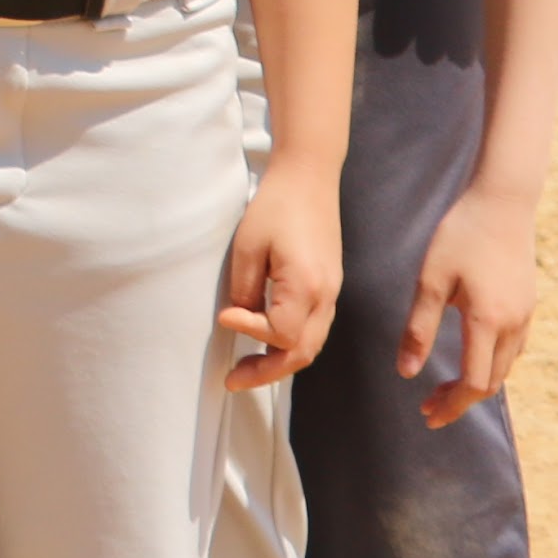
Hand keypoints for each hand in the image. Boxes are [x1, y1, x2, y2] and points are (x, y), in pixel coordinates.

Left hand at [219, 161, 343, 389]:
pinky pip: (314, 328)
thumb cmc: (276, 206)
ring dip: (280, 361)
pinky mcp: (329, 287)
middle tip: (232, 379)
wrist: (309, 178)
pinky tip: (267, 341)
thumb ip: (245, 288)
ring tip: (246, 368)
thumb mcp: (248, 245)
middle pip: (302, 353)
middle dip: (267, 372)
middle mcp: (326, 297)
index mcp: (307, 287)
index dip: (251, 332)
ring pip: (311, 345)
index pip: (282, 335)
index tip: (225, 317)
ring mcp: (332, 294)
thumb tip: (239, 319)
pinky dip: (291, 343)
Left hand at [399, 178, 540, 424]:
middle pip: (491, 382)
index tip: (427, 415)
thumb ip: (419, 328)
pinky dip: (492, 363)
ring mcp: (526, 316)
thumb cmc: (459, 235)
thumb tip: (406, 372)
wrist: (503, 202)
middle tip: (429, 408)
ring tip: (445, 388)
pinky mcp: (528, 304)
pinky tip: (471, 357)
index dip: (451, 405)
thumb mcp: (430, 280)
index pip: (474, 384)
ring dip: (477, 383)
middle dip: (460, 400)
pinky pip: (513, 348)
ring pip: (505, 367)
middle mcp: (513, 326)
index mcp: (488, 322)